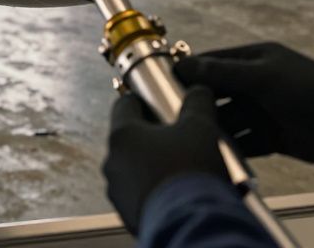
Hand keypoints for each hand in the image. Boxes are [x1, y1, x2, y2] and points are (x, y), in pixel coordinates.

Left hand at [102, 86, 228, 232]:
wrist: (189, 224)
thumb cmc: (190, 172)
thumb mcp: (200, 127)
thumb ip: (197, 102)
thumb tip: (198, 90)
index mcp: (123, 135)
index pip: (124, 105)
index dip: (142, 100)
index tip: (157, 101)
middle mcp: (112, 162)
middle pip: (130, 139)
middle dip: (153, 137)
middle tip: (178, 139)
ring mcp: (117, 190)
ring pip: (134, 168)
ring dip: (154, 165)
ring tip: (182, 169)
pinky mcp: (127, 213)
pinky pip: (140, 193)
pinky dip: (155, 189)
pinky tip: (178, 192)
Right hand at [175, 42, 313, 164]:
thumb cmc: (309, 90)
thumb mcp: (262, 76)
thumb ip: (222, 72)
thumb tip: (185, 65)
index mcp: (255, 59)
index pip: (212, 62)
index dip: (189, 72)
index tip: (163, 82)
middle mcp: (255, 83)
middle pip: (216, 92)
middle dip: (197, 102)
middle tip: (174, 113)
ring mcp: (262, 110)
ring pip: (227, 118)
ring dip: (213, 127)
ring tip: (193, 135)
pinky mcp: (270, 136)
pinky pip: (242, 140)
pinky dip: (230, 146)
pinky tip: (215, 152)